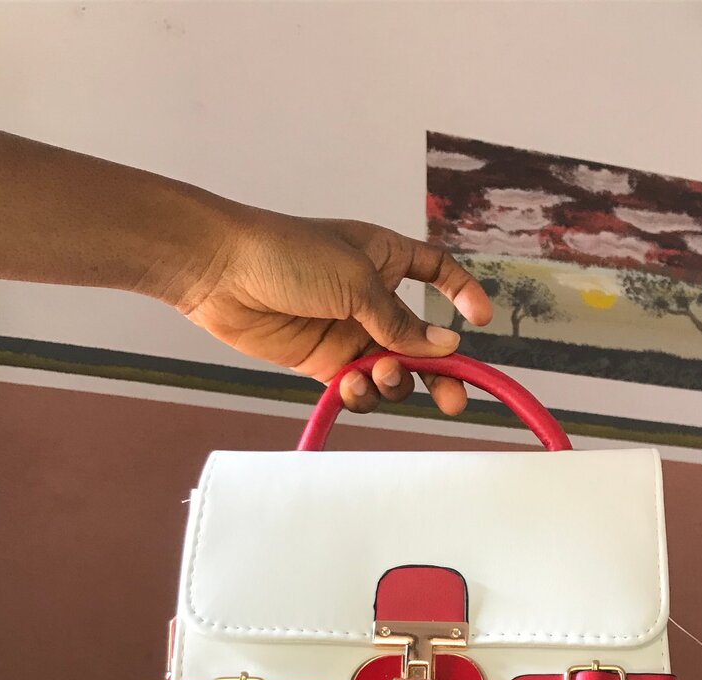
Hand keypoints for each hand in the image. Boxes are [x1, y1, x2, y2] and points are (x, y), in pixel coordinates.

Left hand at [177, 207, 492, 414]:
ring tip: (379, 373)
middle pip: (421, 341)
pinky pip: (357, 387)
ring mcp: (348, 332)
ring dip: (395, 381)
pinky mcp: (322, 362)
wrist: (221, 272)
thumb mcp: (356, 281)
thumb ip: (400, 322)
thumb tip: (446, 348)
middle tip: (454, 401)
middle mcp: (371, 298)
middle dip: (440, 373)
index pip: (436, 272)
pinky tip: (352, 386)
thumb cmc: (288, 255)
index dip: (462, 293)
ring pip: (391, 371)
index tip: (481, 321)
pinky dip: (362, 393)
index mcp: (385, 259)